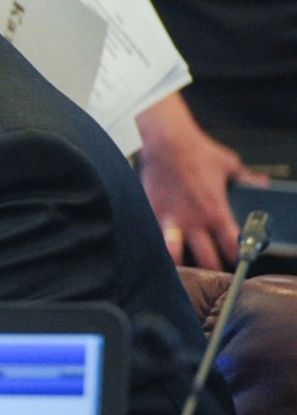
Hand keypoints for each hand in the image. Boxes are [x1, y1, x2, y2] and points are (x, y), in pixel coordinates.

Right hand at [135, 93, 266, 269]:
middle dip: (213, 268)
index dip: (239, 257)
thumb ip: (247, 178)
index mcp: (216, 211)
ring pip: (174, 256)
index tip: (240, 259)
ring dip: (180, 266)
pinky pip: (152, 238)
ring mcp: (170, 219)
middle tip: (214, 270)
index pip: (233, 246)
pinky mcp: (151, 213)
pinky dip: (155, 247)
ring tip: (182, 271)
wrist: (166, 142)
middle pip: (206, 259)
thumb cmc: (197, 151)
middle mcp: (194, 220)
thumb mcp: (229, 164)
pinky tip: (155, 253)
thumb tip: (262, 183)